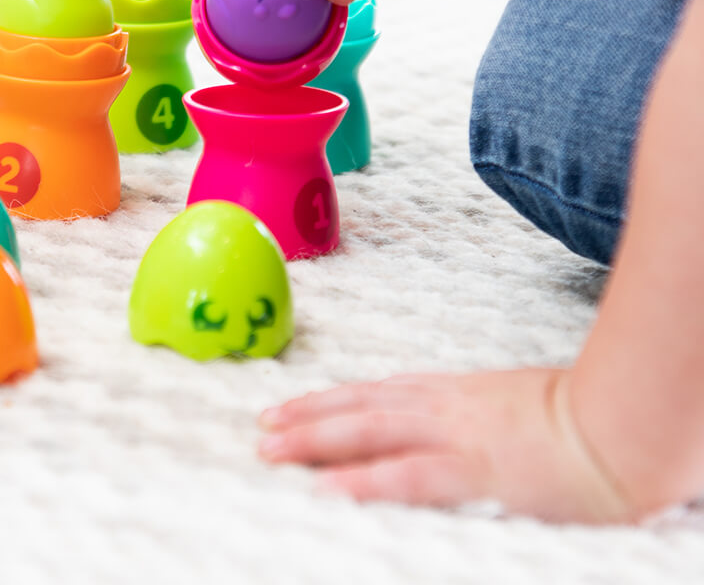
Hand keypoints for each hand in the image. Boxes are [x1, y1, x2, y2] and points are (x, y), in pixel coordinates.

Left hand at [258, 369, 637, 522]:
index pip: (374, 392)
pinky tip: (327, 490)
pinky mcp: (473, 470)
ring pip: (369, 432)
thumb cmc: (578, 413)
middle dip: (306, 418)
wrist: (621, 422)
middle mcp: (442, 407)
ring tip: (271, 450)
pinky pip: (407, 476)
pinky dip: (363, 482)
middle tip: (261, 428)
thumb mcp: (509, 401)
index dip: (326, 399)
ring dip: (315, 440)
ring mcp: (454, 436)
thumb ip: (470, 408)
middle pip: (359, 406)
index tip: (287, 406)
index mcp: (452, 392)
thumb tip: (443, 420)